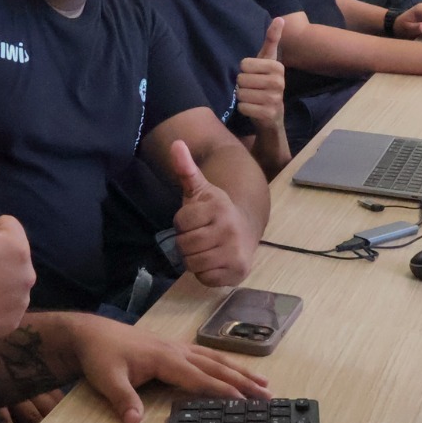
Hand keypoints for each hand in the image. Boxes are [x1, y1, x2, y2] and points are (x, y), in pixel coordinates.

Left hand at [66, 316, 270, 422]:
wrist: (89, 333)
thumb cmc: (99, 356)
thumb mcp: (106, 379)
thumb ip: (123, 400)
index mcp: (165, 359)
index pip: (201, 378)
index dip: (224, 391)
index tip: (246, 402)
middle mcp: (176, 351)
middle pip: (216, 368)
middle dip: (243, 382)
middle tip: (268, 395)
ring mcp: (175, 347)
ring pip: (214, 360)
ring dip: (239, 371)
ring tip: (263, 382)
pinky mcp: (171, 348)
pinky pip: (205, 355)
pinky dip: (223, 363)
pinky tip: (231, 368)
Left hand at [170, 140, 255, 286]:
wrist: (246, 229)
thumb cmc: (216, 211)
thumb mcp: (200, 189)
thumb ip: (186, 169)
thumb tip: (175, 144)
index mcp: (219, 207)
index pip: (180, 222)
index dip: (183, 223)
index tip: (196, 219)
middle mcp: (229, 230)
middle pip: (184, 245)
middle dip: (186, 242)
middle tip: (200, 235)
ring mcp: (234, 253)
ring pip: (191, 263)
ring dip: (193, 258)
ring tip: (206, 247)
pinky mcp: (237, 273)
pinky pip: (204, 278)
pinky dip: (204, 272)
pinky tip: (214, 260)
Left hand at [235, 18, 285, 130]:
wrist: (272, 114)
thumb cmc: (266, 82)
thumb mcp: (268, 60)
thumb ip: (272, 40)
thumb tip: (279, 18)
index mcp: (277, 67)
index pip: (244, 64)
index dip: (245, 70)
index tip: (255, 75)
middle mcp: (279, 82)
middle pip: (241, 79)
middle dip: (242, 85)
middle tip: (253, 89)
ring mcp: (275, 99)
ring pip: (241, 94)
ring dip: (242, 97)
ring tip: (253, 98)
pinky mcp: (269, 114)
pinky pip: (243, 107)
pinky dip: (243, 108)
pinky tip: (253, 108)